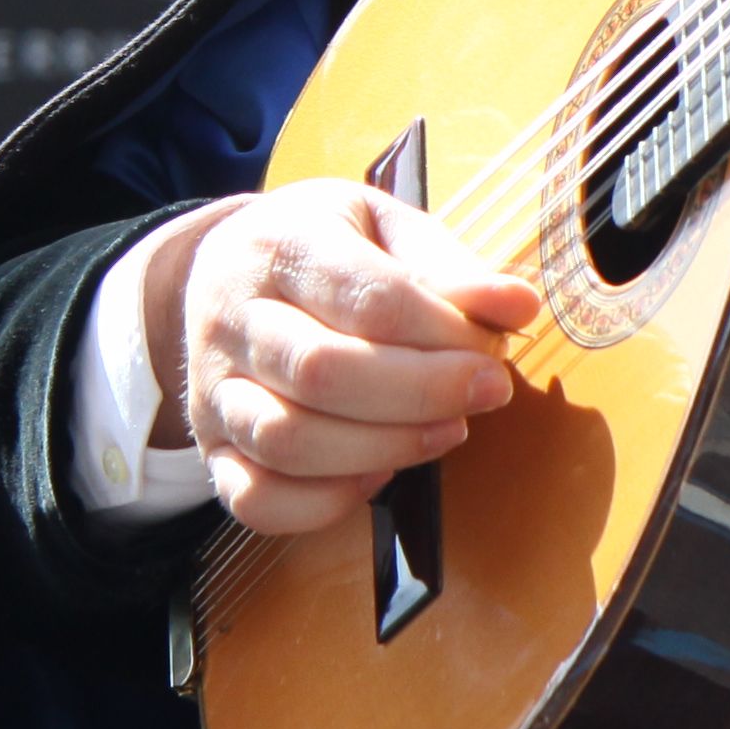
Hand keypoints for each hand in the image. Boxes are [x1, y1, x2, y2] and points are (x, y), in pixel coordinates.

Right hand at [159, 180, 540, 536]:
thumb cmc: (320, 245)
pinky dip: (325, 502)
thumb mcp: (383, 226)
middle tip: (485, 391)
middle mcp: (232, 319)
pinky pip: (256, 499)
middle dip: (422, 394)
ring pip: (288, 441)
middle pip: (322, 372)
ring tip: (445, 431)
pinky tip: (379, 472)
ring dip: (385, 447)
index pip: (367, 298)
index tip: (494, 347)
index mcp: (280, 246)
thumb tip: (517, 307)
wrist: (223, 268)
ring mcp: (214, 389)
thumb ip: (449, 266)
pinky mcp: (211, 447)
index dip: (444, 333)